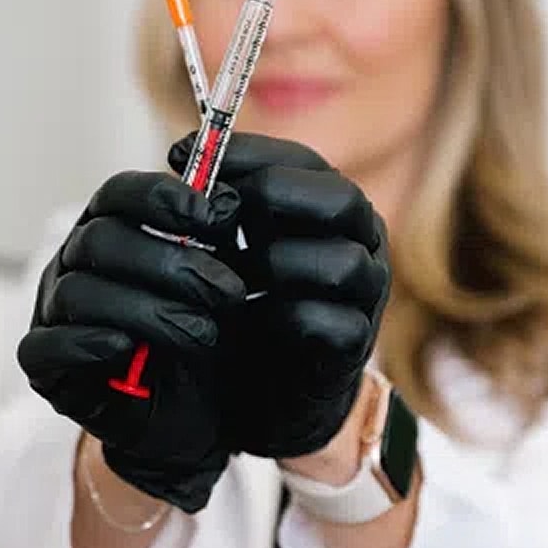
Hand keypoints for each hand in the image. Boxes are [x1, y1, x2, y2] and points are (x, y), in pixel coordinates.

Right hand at [16, 171, 245, 512]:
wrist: (191, 408)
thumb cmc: (201, 326)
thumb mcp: (220, 277)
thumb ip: (218, 238)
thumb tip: (230, 200)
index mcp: (111, 227)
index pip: (119, 192)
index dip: (162, 197)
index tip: (213, 217)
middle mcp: (74, 260)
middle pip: (100, 239)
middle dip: (171, 264)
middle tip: (228, 290)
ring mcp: (52, 310)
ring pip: (80, 292)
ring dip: (150, 311)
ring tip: (203, 333)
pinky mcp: (43, 365)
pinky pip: (47, 346)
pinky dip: (89, 344)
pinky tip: (130, 349)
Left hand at [169, 133, 390, 459]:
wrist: (265, 394)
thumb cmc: (247, 305)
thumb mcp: (234, 246)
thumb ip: (223, 206)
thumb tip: (184, 158)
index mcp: (331, 209)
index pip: (305, 160)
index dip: (246, 153)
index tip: (180, 154)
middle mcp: (361, 243)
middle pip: (343, 199)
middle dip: (273, 198)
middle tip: (221, 217)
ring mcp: (366, 297)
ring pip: (343, 263)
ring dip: (275, 266)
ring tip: (233, 280)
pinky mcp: (356, 347)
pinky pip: (329, 324)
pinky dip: (281, 319)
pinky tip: (251, 321)